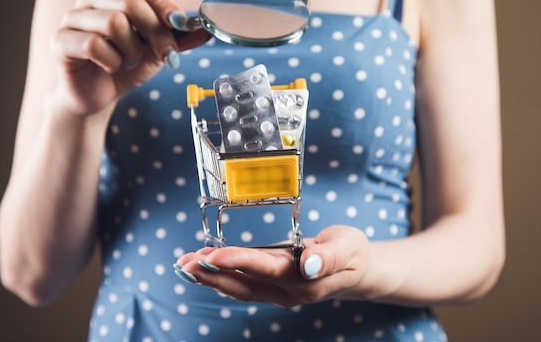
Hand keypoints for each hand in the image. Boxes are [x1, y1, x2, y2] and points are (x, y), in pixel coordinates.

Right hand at [50, 0, 210, 115]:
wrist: (99, 95)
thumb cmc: (125, 66)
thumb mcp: (158, 50)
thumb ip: (179, 38)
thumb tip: (206, 29)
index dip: (165, 3)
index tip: (178, 25)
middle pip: (132, 3)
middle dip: (156, 34)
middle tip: (164, 55)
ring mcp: (73, 17)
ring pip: (114, 22)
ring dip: (131, 50)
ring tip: (128, 60)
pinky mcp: (60, 40)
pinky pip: (93, 44)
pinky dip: (111, 61)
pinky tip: (111, 67)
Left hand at [174, 225, 370, 307]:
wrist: (357, 270)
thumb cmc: (353, 253)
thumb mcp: (348, 247)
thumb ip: (329, 256)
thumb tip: (308, 264)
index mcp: (305, 281)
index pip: (266, 270)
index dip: (239, 262)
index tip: (212, 255)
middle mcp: (288, 292)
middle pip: (245, 284)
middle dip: (212, 274)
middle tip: (184, 262)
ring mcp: (279, 293)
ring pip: (239, 288)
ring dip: (211, 277)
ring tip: (184, 265)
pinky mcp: (273, 287)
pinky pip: (243, 285)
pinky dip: (221, 277)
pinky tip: (204, 270)